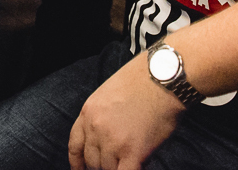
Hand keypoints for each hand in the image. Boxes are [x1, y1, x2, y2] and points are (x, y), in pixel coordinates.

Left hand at [68, 55, 182, 169]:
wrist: (163, 77)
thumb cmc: (142, 81)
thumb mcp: (108, 94)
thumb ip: (102, 117)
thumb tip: (106, 141)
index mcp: (88, 112)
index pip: (75, 146)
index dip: (77, 163)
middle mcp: (95, 128)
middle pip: (92, 161)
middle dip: (103, 166)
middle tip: (117, 162)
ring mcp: (112, 141)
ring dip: (118, 168)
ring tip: (133, 161)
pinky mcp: (132, 152)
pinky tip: (139, 166)